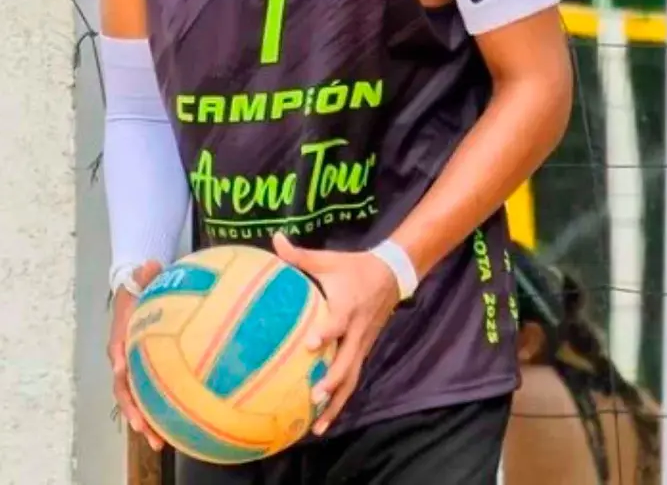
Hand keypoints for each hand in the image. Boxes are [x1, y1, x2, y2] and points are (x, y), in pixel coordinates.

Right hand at [108, 260, 164, 450]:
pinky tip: (174, 431)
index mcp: (121, 337)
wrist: (137, 295)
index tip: (122, 373)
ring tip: (158, 443)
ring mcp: (134, 370)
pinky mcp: (147, 375)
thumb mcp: (142, 278)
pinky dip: (159, 414)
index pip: (117, 351)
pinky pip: (151, 397)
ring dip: (145, 421)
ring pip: (135, 400)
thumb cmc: (141, 289)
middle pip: (124, 389)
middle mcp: (123, 358)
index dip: (120, 364)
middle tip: (143, 428)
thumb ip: (146, 274)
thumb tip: (150, 262)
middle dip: (132, 410)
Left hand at [272, 233, 400, 435]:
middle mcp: (356, 331)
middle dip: (332, 381)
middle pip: (348, 362)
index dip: (325, 333)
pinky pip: (353, 379)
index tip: (310, 345)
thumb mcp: (329, 260)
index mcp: (347, 307)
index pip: (338, 323)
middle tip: (313, 397)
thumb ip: (300, 255)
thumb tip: (274, 239)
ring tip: (318, 426)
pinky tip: (324, 419)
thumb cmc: (354, 268)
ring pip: (352, 379)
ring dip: (337, 403)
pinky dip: (340, 400)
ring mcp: (362, 345)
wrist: (392, 275)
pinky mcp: (363, 351)